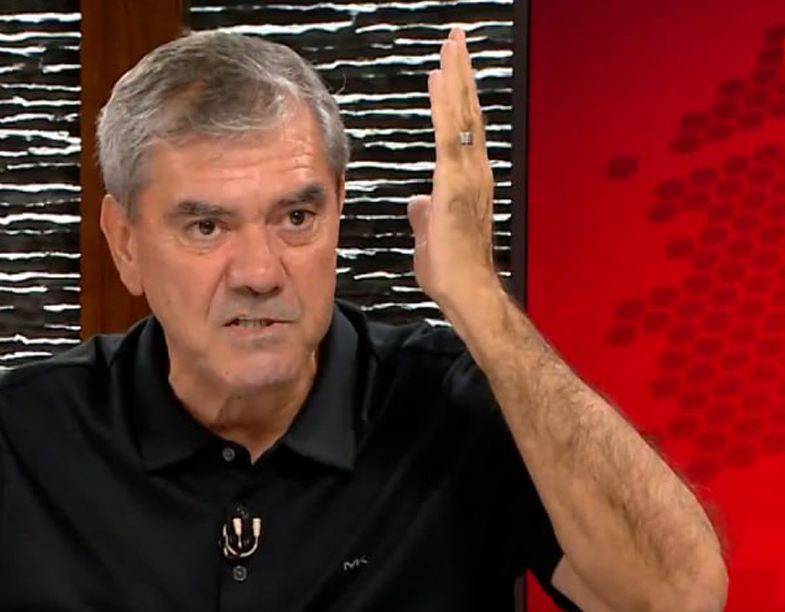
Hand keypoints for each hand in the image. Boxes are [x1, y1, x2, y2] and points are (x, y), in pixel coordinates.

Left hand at [407, 28, 500, 307]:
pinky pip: (448, 133)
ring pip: (462, 115)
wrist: (467, 291)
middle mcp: (475, 171)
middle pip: (468, 112)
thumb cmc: (452, 271)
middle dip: (461, 73)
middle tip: (456, 39)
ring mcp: (468, 174)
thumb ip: (425, 214)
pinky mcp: (455, 182)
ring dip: (456, 77)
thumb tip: (418, 203)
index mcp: (468, 180)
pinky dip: (444, 103)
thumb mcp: (431, 235)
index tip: (450, 70)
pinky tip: (438, 79)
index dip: (457, 97)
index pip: (463, 130)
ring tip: (451, 44)